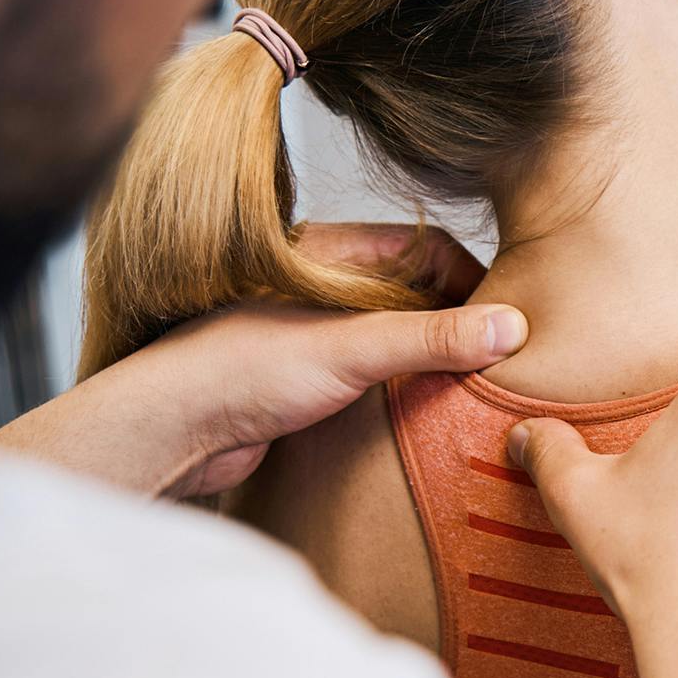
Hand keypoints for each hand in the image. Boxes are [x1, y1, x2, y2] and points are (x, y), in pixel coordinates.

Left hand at [0, 224, 525, 497]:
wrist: (168, 430)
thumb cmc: (237, 371)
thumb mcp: (351, 348)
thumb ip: (431, 337)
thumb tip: (509, 327)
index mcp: (331, 255)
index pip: (427, 247)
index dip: (472, 277)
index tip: (507, 318)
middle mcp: (325, 289)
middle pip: (417, 292)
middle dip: (460, 320)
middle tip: (503, 358)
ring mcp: (316, 334)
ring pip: (396, 336)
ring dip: (433, 359)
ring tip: (474, 389)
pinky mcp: (307, 381)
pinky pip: (374, 375)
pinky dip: (406, 388)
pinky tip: (427, 413)